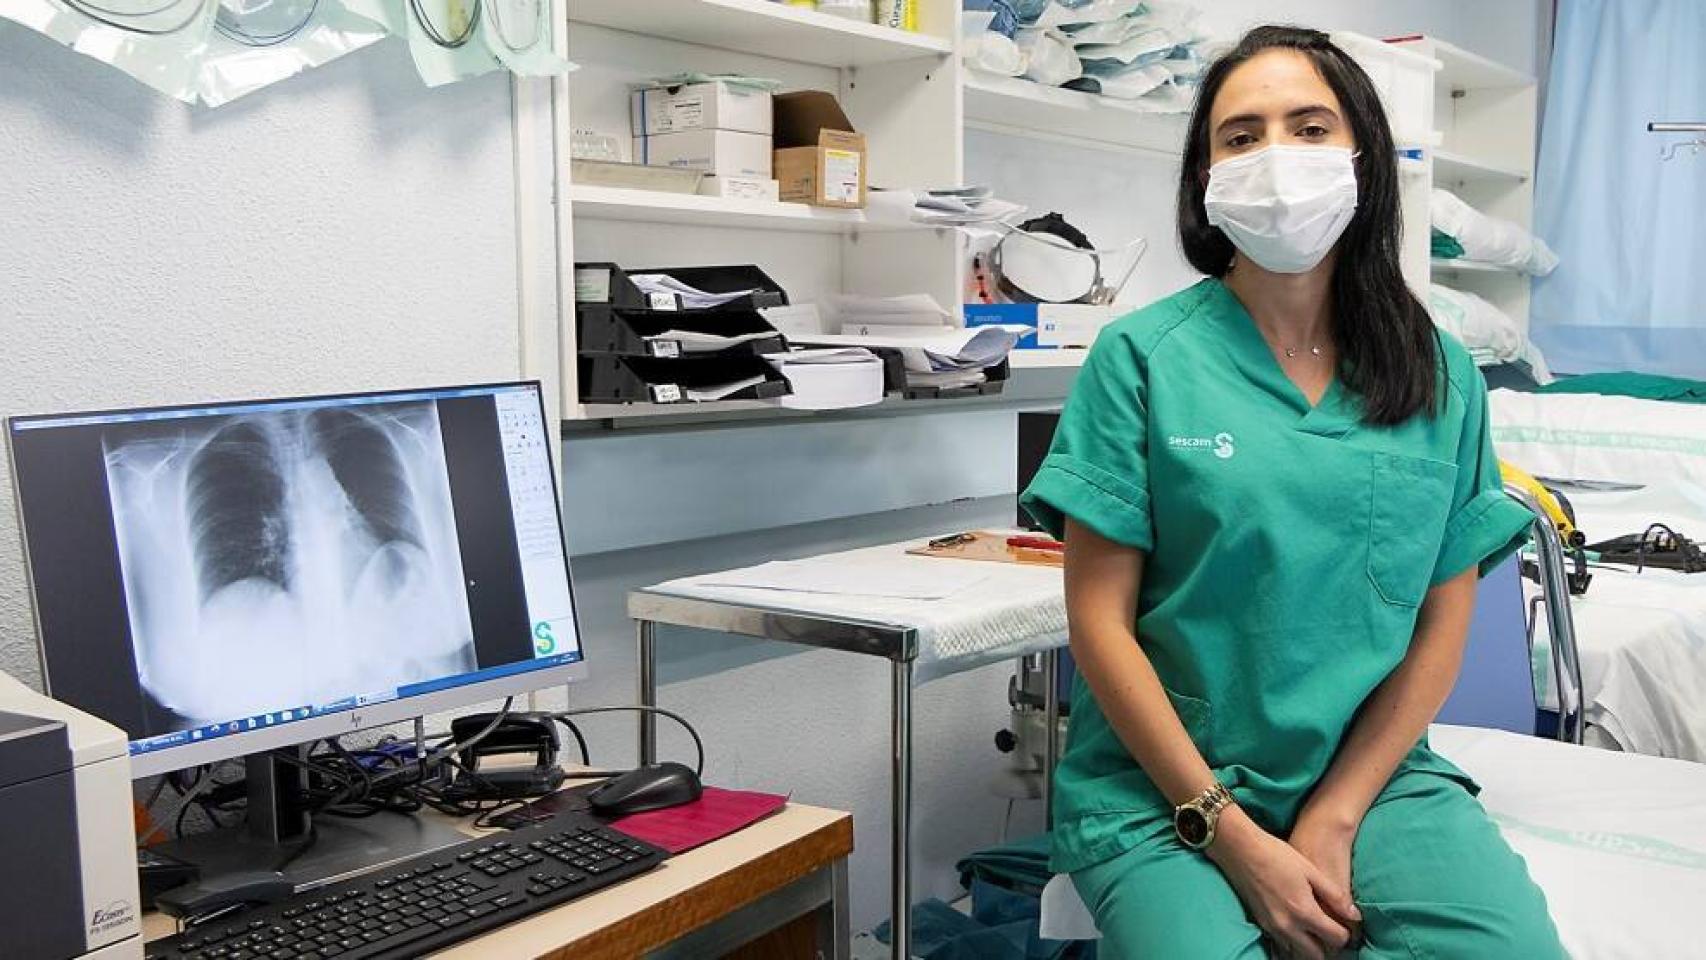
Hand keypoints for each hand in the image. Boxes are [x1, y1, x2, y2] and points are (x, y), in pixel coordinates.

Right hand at [1206, 806, 1358, 959]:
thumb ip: (1335, 895)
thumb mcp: (1311, 870)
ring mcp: (1272, 927)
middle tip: (1332, 933)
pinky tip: (1296, 928)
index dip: (1346, 935)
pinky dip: (1292, 943)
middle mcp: (1288, 926)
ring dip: (1309, 948)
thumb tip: (1355, 915)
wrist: (1241, 849)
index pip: (1335, 939)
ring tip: (1315, 933)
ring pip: (1297, 953)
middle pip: (1316, 955)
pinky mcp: (1261, 924)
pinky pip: (1282, 944)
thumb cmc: (1277, 855)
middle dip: (1328, 948)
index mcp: (1304, 912)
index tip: (1346, 926)